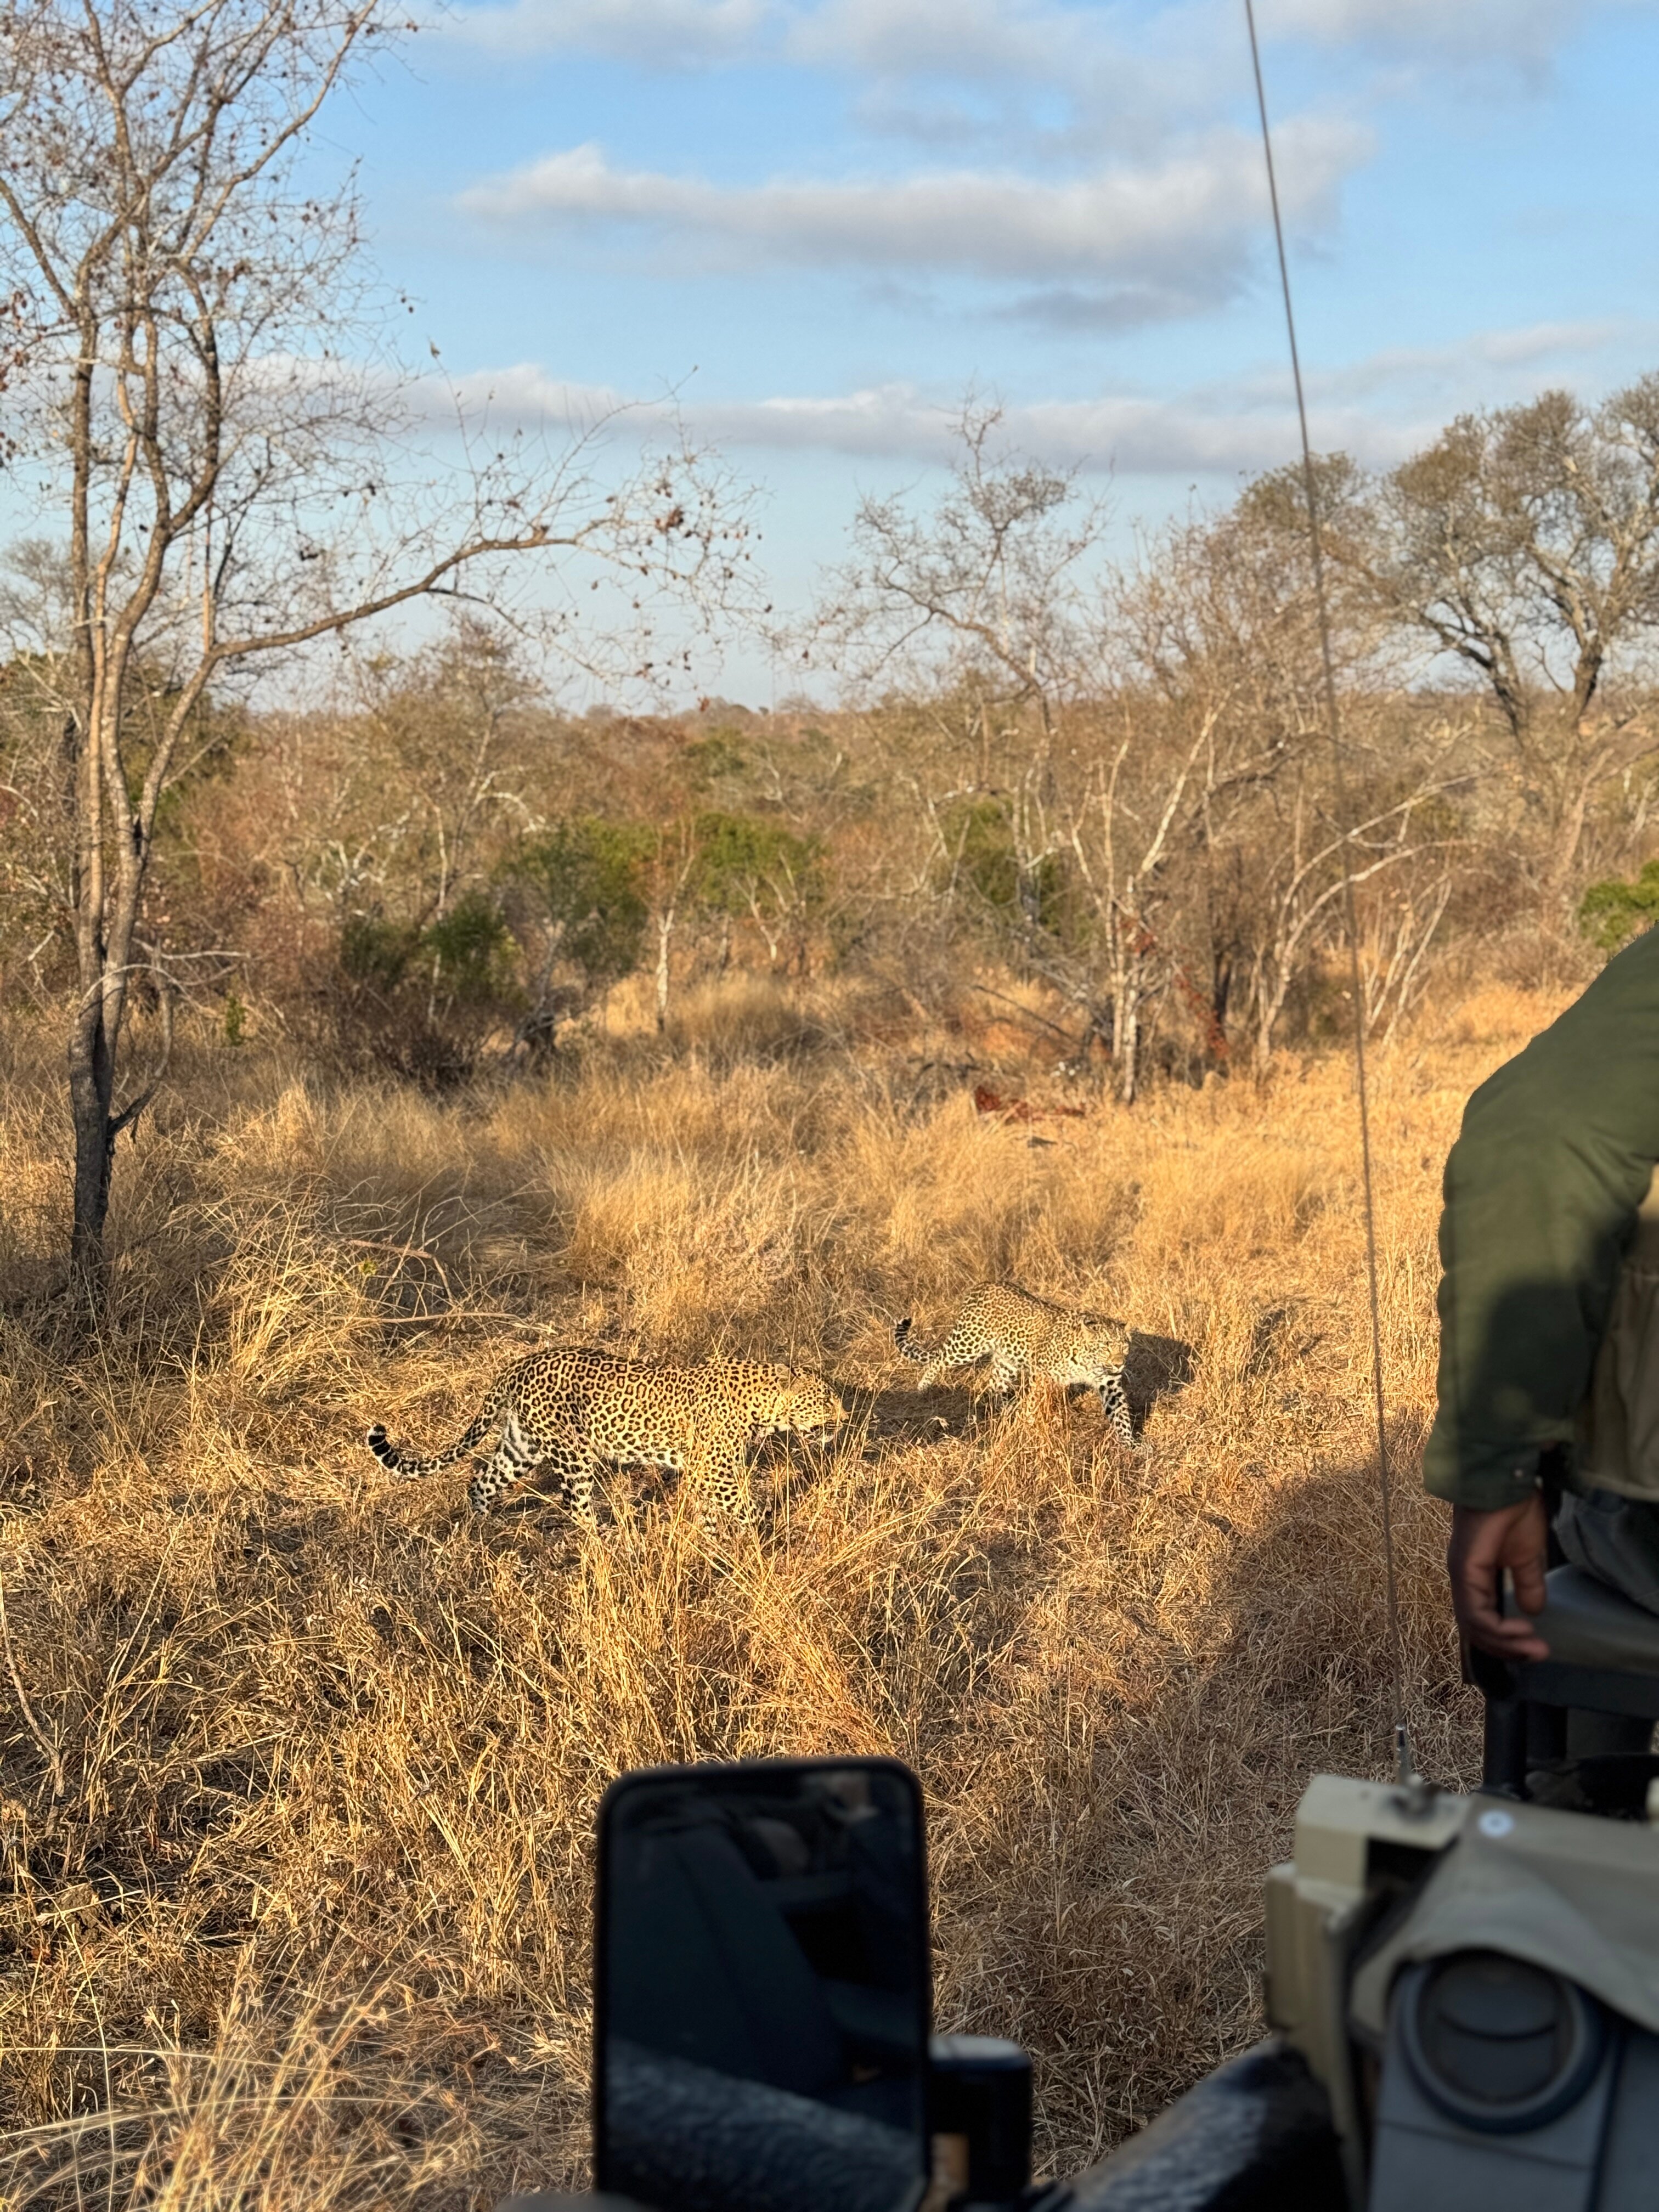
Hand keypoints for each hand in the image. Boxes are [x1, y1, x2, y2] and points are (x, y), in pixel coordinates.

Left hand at [1447, 1494, 1550, 1660]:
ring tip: (1533, 1647)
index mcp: (1475, 1578)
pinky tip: (1523, 1628)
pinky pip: (1476, 1612)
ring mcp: (1461, 1575)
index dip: (1507, 1640)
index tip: (1538, 1647)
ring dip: (1506, 1643)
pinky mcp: (1465, 1569)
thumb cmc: (1514, 1511)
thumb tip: (1533, 1611)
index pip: (1483, 1621)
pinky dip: (1498, 1628)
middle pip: (1476, 1630)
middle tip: (1538, 1654)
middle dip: (1508, 1648)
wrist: (1508, 1483)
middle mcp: (1463, 1580)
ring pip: (1475, 1626)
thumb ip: (1527, 1583)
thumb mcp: (1527, 1556)